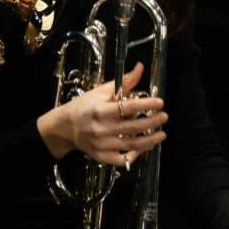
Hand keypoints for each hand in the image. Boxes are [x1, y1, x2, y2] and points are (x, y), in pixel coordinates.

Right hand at [37, 62, 167, 163]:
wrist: (64, 127)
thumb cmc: (83, 107)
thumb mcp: (100, 91)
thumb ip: (123, 82)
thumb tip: (140, 68)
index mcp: (100, 110)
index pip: (128, 107)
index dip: (146, 104)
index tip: (160, 102)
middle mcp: (101, 128)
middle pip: (133, 128)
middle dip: (152, 122)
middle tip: (164, 117)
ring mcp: (101, 144)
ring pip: (132, 145)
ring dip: (150, 140)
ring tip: (161, 134)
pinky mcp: (101, 156)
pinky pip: (122, 160)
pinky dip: (135, 156)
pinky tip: (143, 148)